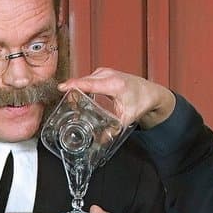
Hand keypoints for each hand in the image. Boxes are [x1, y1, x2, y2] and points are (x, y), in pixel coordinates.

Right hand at [59, 68, 175, 127]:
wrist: (151, 92)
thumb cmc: (141, 101)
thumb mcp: (126, 118)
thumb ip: (112, 130)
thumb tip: (99, 141)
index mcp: (114, 84)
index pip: (89, 83)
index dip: (73, 85)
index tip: (61, 88)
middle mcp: (108, 75)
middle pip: (83, 80)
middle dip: (71, 89)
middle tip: (63, 102)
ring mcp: (105, 71)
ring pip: (85, 79)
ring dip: (76, 87)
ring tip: (69, 99)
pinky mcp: (103, 72)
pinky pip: (88, 78)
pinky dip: (82, 85)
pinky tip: (78, 93)